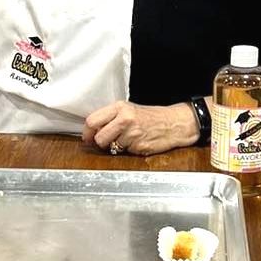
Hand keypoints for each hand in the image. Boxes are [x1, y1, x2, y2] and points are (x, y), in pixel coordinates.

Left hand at [82, 101, 198, 155]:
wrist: (173, 123)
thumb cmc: (151, 117)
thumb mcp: (129, 110)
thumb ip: (111, 118)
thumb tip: (91, 131)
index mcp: (120, 107)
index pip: (92, 121)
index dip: (87, 132)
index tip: (88, 137)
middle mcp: (125, 119)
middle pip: (98, 137)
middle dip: (100, 143)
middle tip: (105, 142)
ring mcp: (132, 134)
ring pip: (110, 147)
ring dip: (115, 147)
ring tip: (127, 140)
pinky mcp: (139, 146)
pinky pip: (124, 152)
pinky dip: (128, 150)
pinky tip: (136, 143)